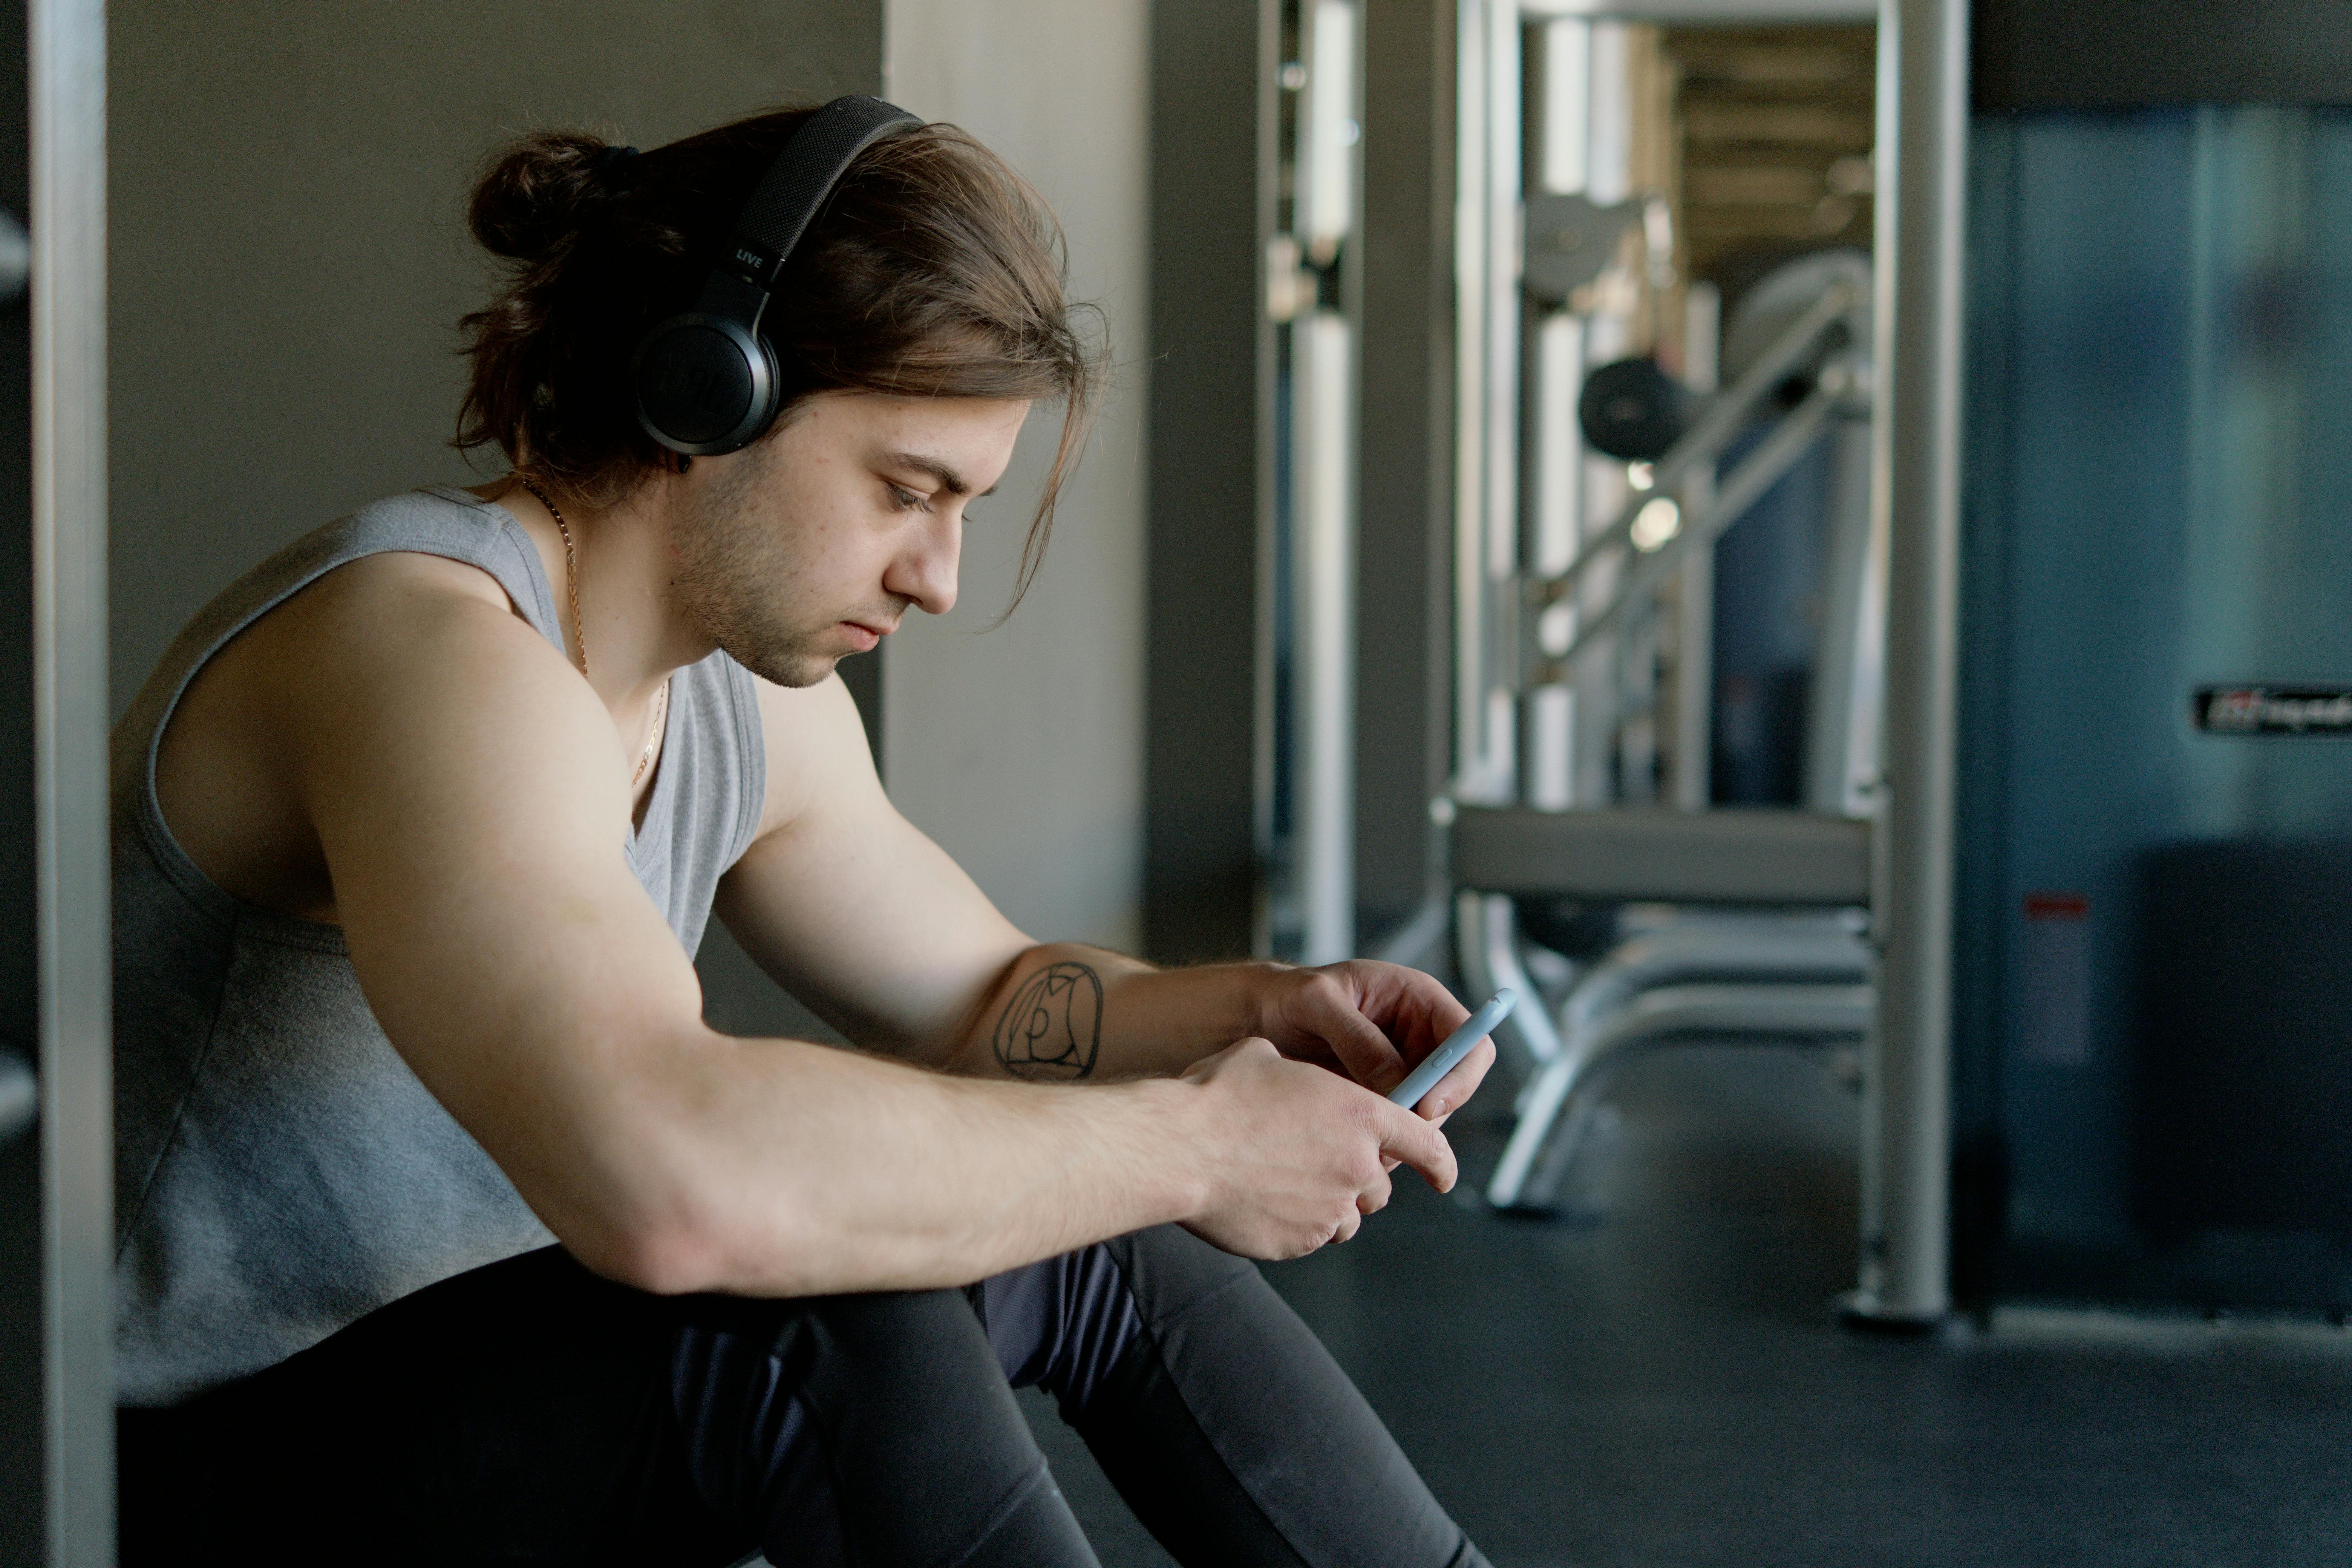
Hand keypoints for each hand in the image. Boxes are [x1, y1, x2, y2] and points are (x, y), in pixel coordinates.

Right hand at [1176, 1037, 1458, 1258]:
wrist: (1179, 1149)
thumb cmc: (1217, 1097)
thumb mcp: (1266, 1059)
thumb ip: (1301, 1076)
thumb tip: (1291, 1078)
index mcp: (1360, 1114)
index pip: (1427, 1144)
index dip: (1441, 1163)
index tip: (1444, 1176)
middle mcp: (1356, 1165)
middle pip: (1381, 1185)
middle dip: (1359, 1178)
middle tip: (1318, 1163)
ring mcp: (1329, 1209)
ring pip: (1348, 1216)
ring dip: (1330, 1204)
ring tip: (1286, 1183)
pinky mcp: (1298, 1241)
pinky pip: (1311, 1237)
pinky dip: (1297, 1225)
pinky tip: (1264, 1203)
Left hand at [1249, 961, 1497, 1123]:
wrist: (1259, 1020)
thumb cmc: (1288, 996)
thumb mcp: (1316, 1001)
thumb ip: (1356, 1036)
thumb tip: (1395, 1082)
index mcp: (1417, 1000)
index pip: (1469, 1041)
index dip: (1459, 1077)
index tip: (1428, 1107)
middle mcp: (1418, 1037)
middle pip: (1454, 1087)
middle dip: (1427, 1115)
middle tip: (1386, 1134)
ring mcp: (1403, 1071)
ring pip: (1427, 1115)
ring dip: (1402, 1133)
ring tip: (1358, 1138)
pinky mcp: (1382, 1098)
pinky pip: (1398, 1127)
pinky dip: (1382, 1141)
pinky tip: (1349, 1141)